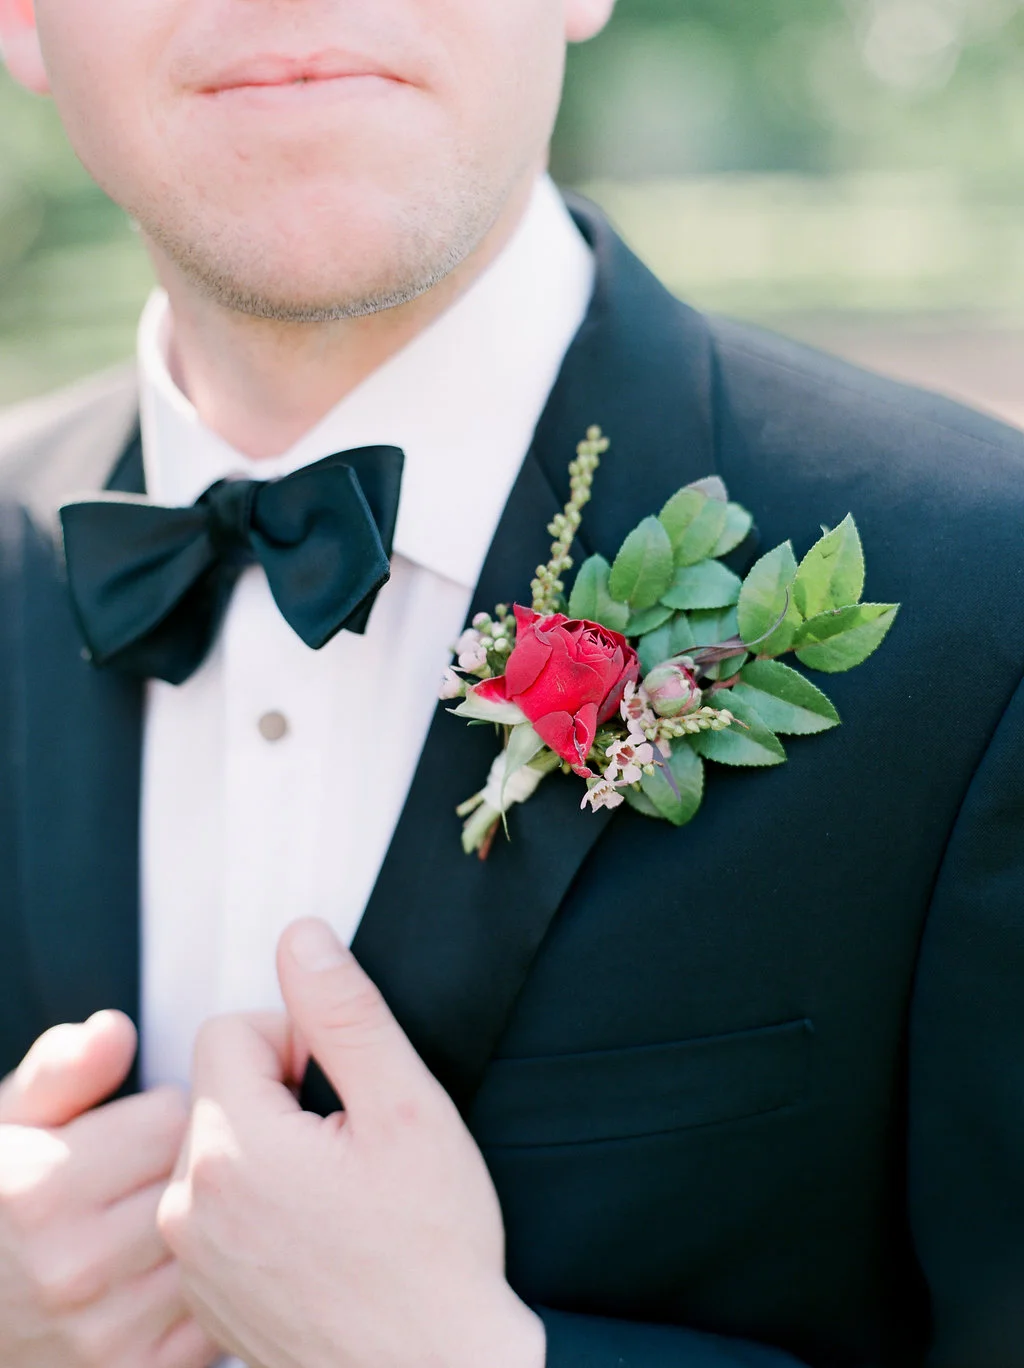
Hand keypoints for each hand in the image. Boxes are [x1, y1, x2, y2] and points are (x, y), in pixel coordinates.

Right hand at [0, 1010, 221, 1367]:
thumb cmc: (1, 1204)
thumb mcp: (10, 1123)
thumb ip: (62, 1069)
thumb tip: (116, 1030)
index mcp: (41, 1190)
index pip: (173, 1117)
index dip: (165, 1114)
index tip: (142, 1131)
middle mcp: (74, 1266)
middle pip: (203, 1177)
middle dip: (192, 1166)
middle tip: (155, 1178)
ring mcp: (108, 1331)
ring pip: (220, 1241)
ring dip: (213, 1226)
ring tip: (165, 1223)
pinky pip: (219, 1313)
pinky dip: (211, 1291)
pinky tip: (176, 1275)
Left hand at [158, 918, 545, 1367]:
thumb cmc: (432, 1254)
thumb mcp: (406, 1110)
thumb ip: (345, 1013)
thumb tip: (302, 938)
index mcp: (233, 1149)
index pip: (229, 1029)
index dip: (297, 1040)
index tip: (344, 1087)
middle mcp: (191, 1204)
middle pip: (219, 1086)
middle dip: (283, 1092)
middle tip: (351, 1142)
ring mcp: (192, 1256)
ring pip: (218, 1144)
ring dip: (271, 1146)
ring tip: (338, 1191)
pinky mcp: (203, 1292)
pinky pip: (214, 1205)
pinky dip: (258, 1201)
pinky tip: (316, 1232)